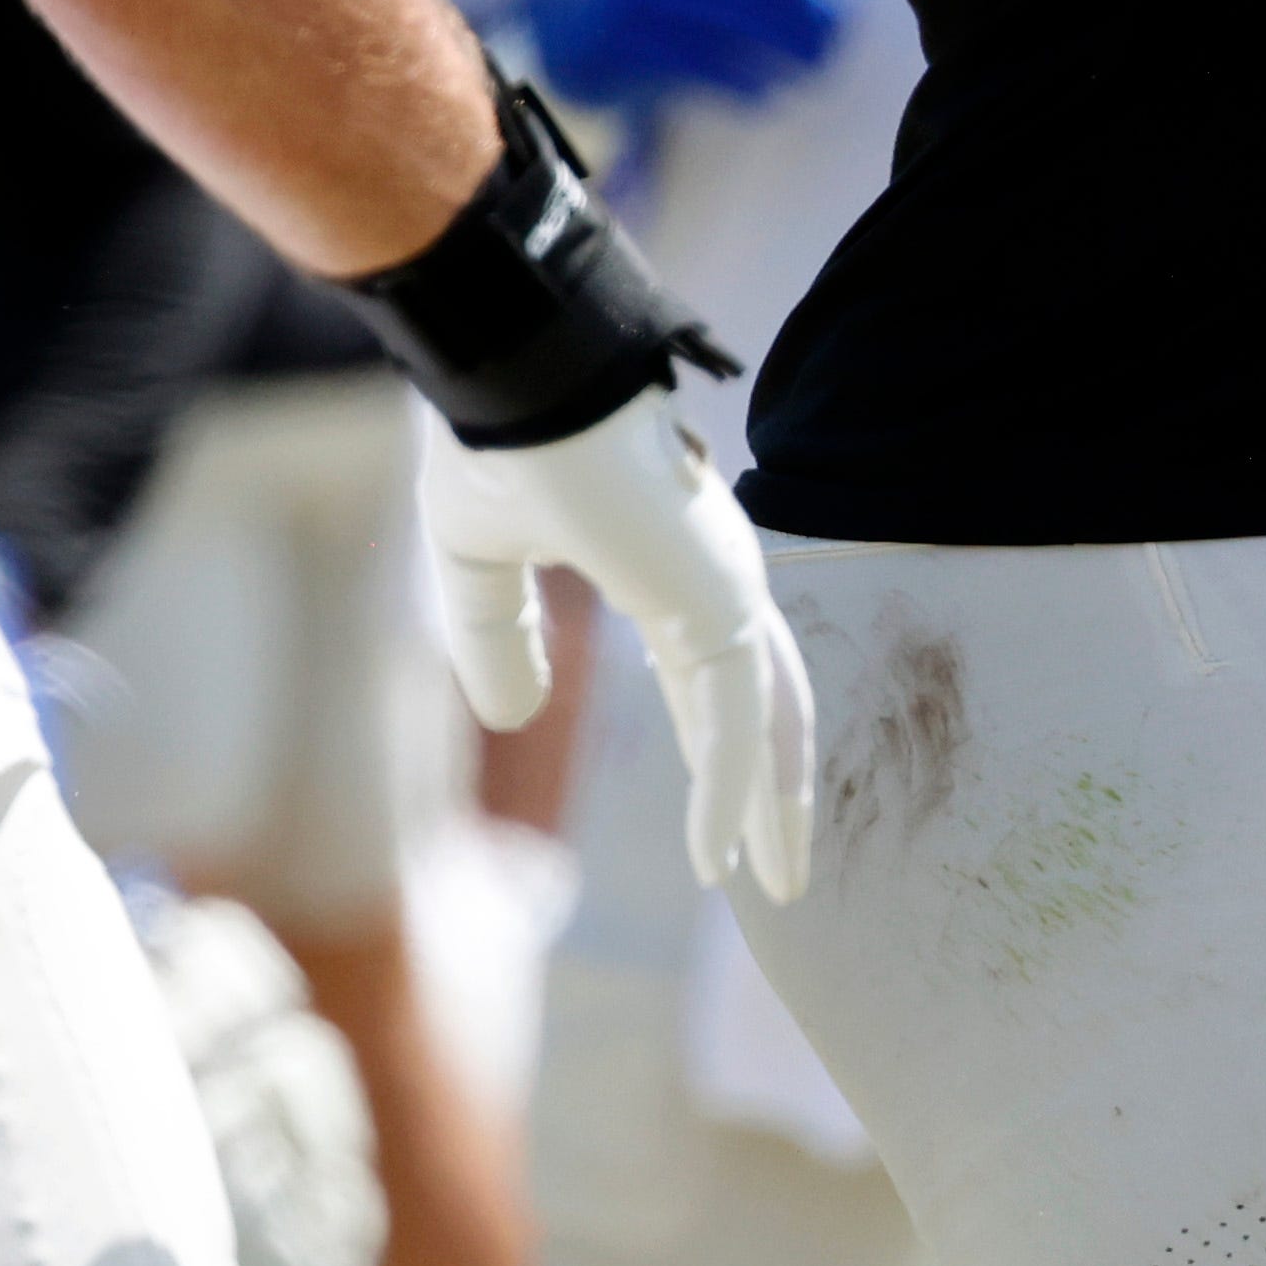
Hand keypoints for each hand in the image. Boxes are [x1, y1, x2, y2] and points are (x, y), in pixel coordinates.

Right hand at [438, 397, 819, 904]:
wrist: (522, 381)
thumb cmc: (501, 445)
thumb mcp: (480, 567)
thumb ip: (501, 638)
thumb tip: (518, 718)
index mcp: (671, 565)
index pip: (711, 677)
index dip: (719, 748)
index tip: (728, 813)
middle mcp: (716, 577)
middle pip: (765, 707)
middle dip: (777, 789)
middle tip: (786, 869)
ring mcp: (728, 587)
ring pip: (769, 721)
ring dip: (776, 805)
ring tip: (781, 884)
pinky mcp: (721, 601)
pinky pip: (736, 718)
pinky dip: (731, 790)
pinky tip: (722, 859)